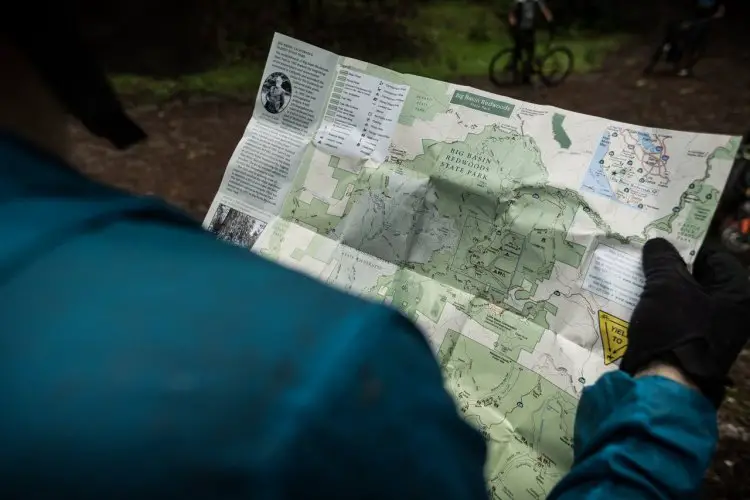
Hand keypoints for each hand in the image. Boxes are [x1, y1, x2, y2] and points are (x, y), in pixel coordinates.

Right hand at [621, 238, 749, 405]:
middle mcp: (731, 312)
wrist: (667, 384)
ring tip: (635, 279)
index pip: (715, 257)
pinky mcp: (693, 345)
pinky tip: (637, 303)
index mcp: (737, 294)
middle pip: (699, 278)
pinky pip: (678, 318)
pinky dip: (660, 309)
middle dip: (671, 269)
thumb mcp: (666, 286)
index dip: (687, 248)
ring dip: (662, 289)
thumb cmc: (675, 329)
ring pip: (685, 298)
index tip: (660, 244)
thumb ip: (662, 259)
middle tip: (645, 259)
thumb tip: (658, 243)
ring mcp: (713, 331)